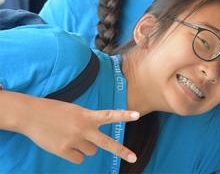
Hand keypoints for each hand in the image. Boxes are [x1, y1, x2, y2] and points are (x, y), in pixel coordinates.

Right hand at [6, 92, 138, 163]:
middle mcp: (83, 129)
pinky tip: (65, 145)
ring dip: (86, 147)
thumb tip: (94, 143)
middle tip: (134, 158)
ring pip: (91, 152)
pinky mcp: (63, 151)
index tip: (138, 115)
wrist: (31, 115)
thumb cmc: (55, 111)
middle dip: (122, 151)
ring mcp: (73, 141)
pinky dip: (75, 155)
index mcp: (87, 115)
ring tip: (73, 137)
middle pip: (107, 143)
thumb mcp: (75, 111)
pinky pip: (79, 159)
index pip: (110, 115)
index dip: (124, 115)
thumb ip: (87, 122)